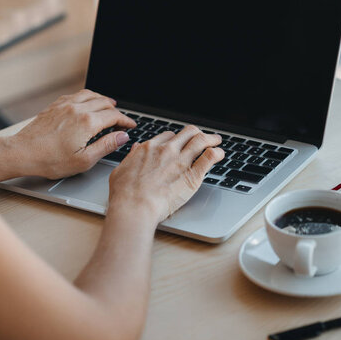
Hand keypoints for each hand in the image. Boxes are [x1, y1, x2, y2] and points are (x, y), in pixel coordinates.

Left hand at [7, 90, 135, 178]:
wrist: (23, 152)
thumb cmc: (51, 160)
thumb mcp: (84, 160)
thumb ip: (106, 146)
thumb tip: (122, 136)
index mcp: (88, 123)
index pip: (114, 116)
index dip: (126, 120)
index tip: (131, 125)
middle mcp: (78, 109)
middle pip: (105, 103)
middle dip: (117, 110)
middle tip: (122, 118)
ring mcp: (66, 105)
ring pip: (91, 94)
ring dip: (103, 99)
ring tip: (109, 105)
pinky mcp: (56, 105)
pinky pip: (76, 94)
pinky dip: (87, 96)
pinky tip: (87, 102)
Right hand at [109, 125, 223, 222]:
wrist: (135, 206)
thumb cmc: (124, 194)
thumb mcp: (121, 170)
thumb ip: (131, 157)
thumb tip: (135, 149)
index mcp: (149, 148)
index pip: (169, 136)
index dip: (176, 139)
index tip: (180, 143)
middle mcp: (167, 150)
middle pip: (187, 132)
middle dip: (196, 133)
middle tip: (202, 137)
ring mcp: (181, 161)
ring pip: (201, 140)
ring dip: (211, 138)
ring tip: (216, 140)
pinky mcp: (192, 175)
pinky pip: (209, 157)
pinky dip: (217, 153)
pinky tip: (219, 154)